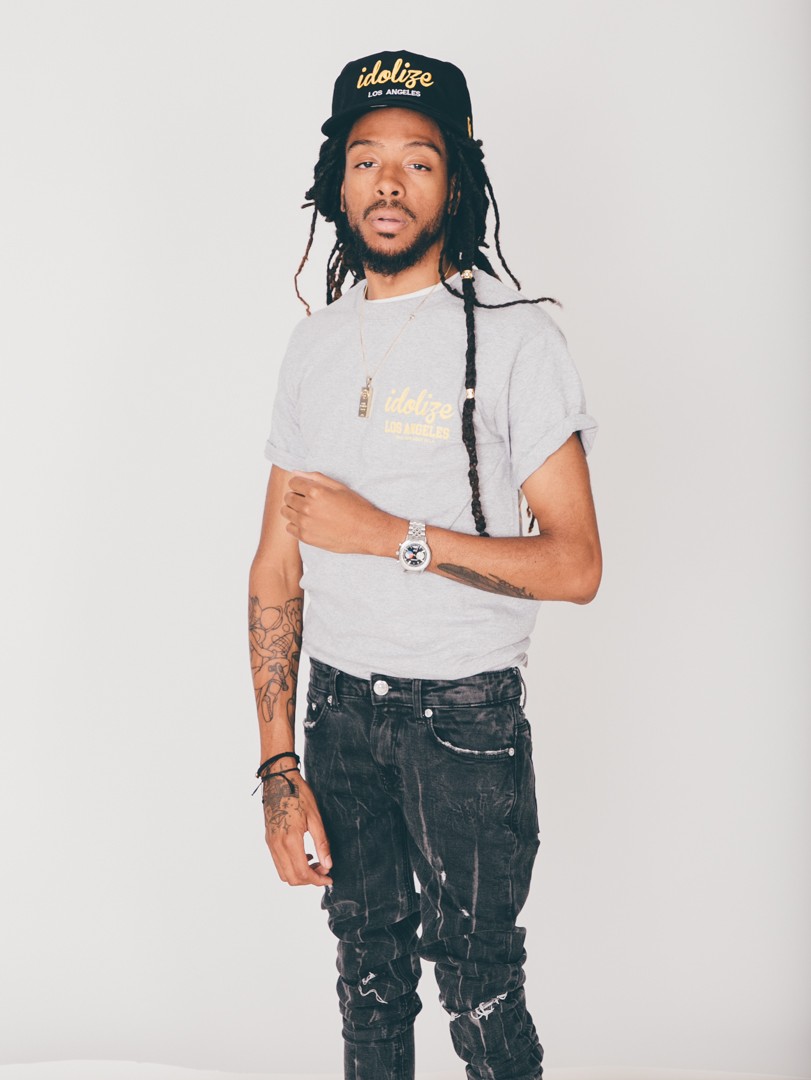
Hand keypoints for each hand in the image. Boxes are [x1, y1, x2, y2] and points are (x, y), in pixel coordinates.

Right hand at [262, 769, 332, 886]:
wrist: (278, 779)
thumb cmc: (298, 794)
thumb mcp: (315, 817)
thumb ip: (322, 843)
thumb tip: (328, 864)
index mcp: (290, 840)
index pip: (303, 872)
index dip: (317, 879)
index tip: (329, 877)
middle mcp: (277, 845)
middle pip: (292, 878)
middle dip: (309, 879)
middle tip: (324, 870)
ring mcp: (271, 843)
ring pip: (283, 873)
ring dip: (299, 874)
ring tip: (315, 863)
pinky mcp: (269, 839)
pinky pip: (278, 862)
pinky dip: (291, 866)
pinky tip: (304, 855)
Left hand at [281, 471, 400, 555]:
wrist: (366, 531)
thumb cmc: (356, 507)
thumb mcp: (339, 487)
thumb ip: (315, 477)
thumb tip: (295, 472)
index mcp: (316, 491)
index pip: (293, 482)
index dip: (301, 485)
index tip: (309, 490)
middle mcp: (308, 507)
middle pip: (288, 497)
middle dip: (297, 496)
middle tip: (311, 502)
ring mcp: (305, 523)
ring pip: (285, 512)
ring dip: (294, 510)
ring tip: (309, 513)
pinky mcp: (306, 537)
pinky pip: (289, 528)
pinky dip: (296, 525)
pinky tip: (310, 524)